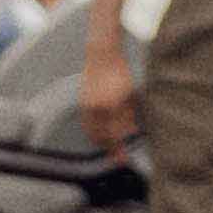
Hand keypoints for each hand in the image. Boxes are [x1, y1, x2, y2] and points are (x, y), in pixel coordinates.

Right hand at [80, 35, 141, 151]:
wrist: (102, 54)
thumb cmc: (119, 71)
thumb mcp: (130, 94)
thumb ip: (129, 115)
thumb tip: (131, 133)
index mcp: (110, 106)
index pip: (114, 135)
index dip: (119, 149)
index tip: (124, 158)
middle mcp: (96, 108)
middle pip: (100, 137)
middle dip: (109, 148)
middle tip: (118, 155)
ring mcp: (87, 105)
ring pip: (91, 132)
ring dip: (100, 141)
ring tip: (110, 146)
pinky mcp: (82, 102)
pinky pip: (86, 123)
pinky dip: (93, 131)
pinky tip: (100, 133)